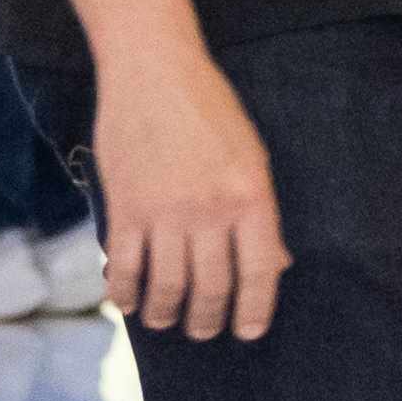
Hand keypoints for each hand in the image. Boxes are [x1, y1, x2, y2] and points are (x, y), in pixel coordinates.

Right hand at [91, 45, 288, 341]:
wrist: (153, 68)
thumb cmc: (209, 108)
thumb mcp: (252, 156)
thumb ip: (261, 214)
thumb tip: (277, 265)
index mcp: (251, 196)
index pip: (260, 273)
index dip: (256, 311)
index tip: (249, 332)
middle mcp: (210, 210)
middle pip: (211, 289)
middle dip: (207, 321)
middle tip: (203, 331)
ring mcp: (164, 211)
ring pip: (167, 287)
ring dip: (166, 314)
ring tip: (166, 319)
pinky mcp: (125, 207)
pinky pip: (125, 268)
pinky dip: (125, 294)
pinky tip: (128, 302)